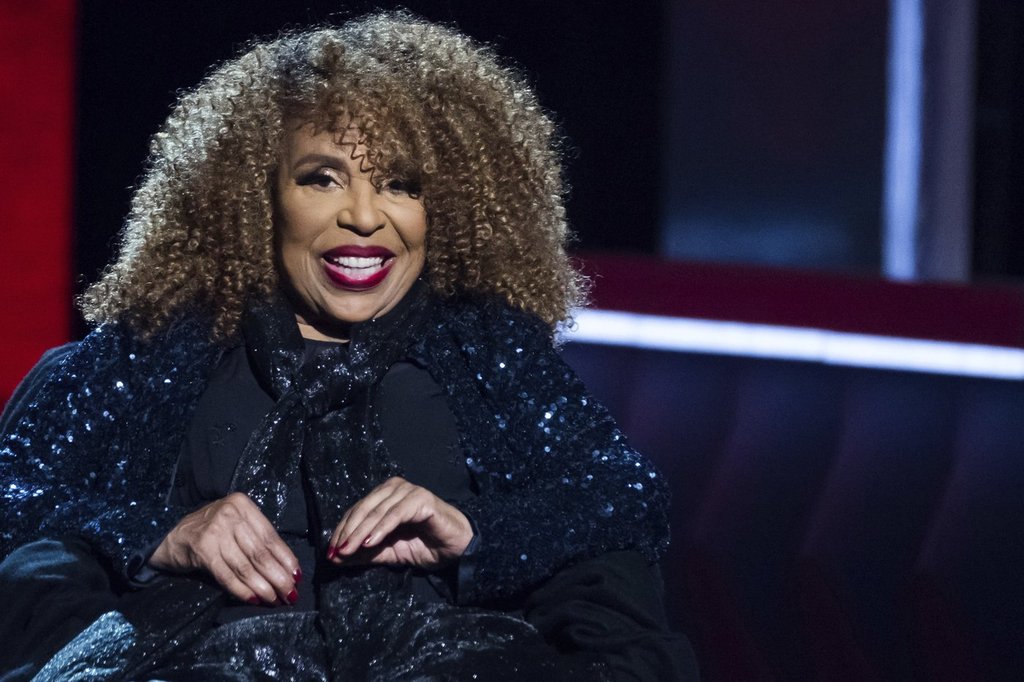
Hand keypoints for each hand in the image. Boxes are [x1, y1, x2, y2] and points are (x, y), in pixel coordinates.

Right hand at [149, 492, 300, 605]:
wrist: (173, 538)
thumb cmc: (211, 531)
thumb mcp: (235, 523)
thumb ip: (257, 536)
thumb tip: (288, 566)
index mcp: (242, 504)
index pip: (270, 536)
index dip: (286, 559)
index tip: (297, 576)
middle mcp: (229, 515)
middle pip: (260, 553)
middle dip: (279, 577)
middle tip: (291, 594)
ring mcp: (215, 532)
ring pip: (246, 566)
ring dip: (264, 587)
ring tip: (276, 600)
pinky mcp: (203, 551)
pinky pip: (228, 576)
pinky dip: (243, 590)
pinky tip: (256, 600)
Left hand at [327, 477, 472, 568]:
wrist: (456, 548)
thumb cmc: (424, 546)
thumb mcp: (387, 552)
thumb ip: (364, 553)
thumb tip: (336, 558)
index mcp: (384, 496)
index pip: (355, 511)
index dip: (342, 531)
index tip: (331, 553)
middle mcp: (394, 488)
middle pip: (363, 509)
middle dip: (347, 533)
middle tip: (337, 553)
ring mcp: (408, 491)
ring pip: (377, 511)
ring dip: (360, 532)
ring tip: (349, 550)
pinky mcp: (421, 499)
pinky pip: (396, 514)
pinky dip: (381, 528)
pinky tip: (370, 542)